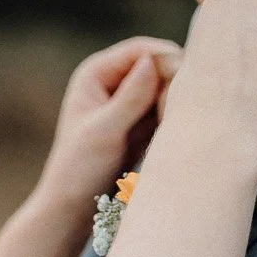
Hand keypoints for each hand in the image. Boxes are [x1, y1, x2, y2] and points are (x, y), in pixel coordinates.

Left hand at [33, 36, 182, 208]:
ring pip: (168, 89)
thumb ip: (131, 97)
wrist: (72, 207)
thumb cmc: (79, 168)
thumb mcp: (105, 131)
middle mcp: (113, 81)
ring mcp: (129, 102)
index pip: (141, 49)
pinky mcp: (142, 123)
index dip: (166, 60)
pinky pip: (167, 110)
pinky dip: (173, 120)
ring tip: (168, 131)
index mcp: (96, 73)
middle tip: (174, 116)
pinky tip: (169, 139)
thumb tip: (153, 61)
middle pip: (159, 66)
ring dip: (175, 105)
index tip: (185, 84)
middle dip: (173, 85)